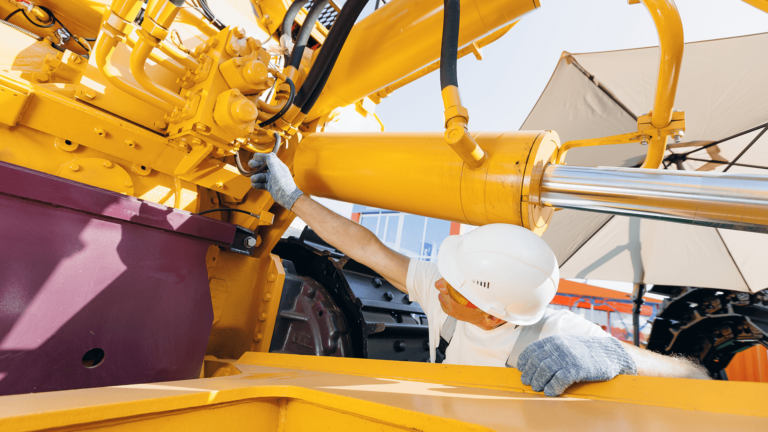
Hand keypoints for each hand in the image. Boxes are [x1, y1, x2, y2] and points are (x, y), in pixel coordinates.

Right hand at [249, 152, 302, 209]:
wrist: (288, 198)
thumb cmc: (285, 185)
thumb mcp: (278, 172)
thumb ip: (272, 163)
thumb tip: (268, 155)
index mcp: (278, 166)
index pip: (269, 158)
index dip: (262, 156)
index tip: (254, 157)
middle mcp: (275, 172)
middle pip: (263, 166)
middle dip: (256, 165)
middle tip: (250, 165)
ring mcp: (272, 179)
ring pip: (261, 175)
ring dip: (256, 177)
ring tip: (253, 179)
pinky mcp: (270, 186)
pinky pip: (261, 184)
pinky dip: (257, 184)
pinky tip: (254, 185)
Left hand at [517, 335, 636, 396]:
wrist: (611, 353)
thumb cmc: (588, 351)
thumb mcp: (568, 343)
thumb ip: (553, 350)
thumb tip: (536, 361)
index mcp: (554, 340)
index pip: (532, 350)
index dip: (525, 361)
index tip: (522, 369)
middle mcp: (558, 347)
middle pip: (536, 362)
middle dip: (530, 374)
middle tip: (529, 383)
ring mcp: (567, 358)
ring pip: (544, 371)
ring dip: (539, 382)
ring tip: (538, 388)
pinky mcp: (577, 369)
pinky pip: (559, 380)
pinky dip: (552, 388)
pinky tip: (551, 392)